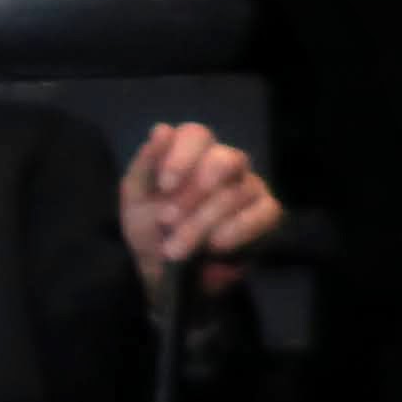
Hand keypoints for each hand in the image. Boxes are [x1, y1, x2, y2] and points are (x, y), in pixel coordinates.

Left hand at [121, 121, 280, 297]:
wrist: (162, 272)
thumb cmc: (148, 227)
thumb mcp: (135, 197)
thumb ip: (145, 164)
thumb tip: (161, 129)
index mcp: (191, 151)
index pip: (196, 134)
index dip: (181, 157)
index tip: (164, 186)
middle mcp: (225, 163)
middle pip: (225, 160)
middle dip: (194, 193)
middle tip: (166, 221)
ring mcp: (249, 186)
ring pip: (238, 193)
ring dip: (203, 223)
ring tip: (175, 250)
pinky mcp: (266, 213)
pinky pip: (265, 212)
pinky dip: (239, 230)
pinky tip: (215, 246)